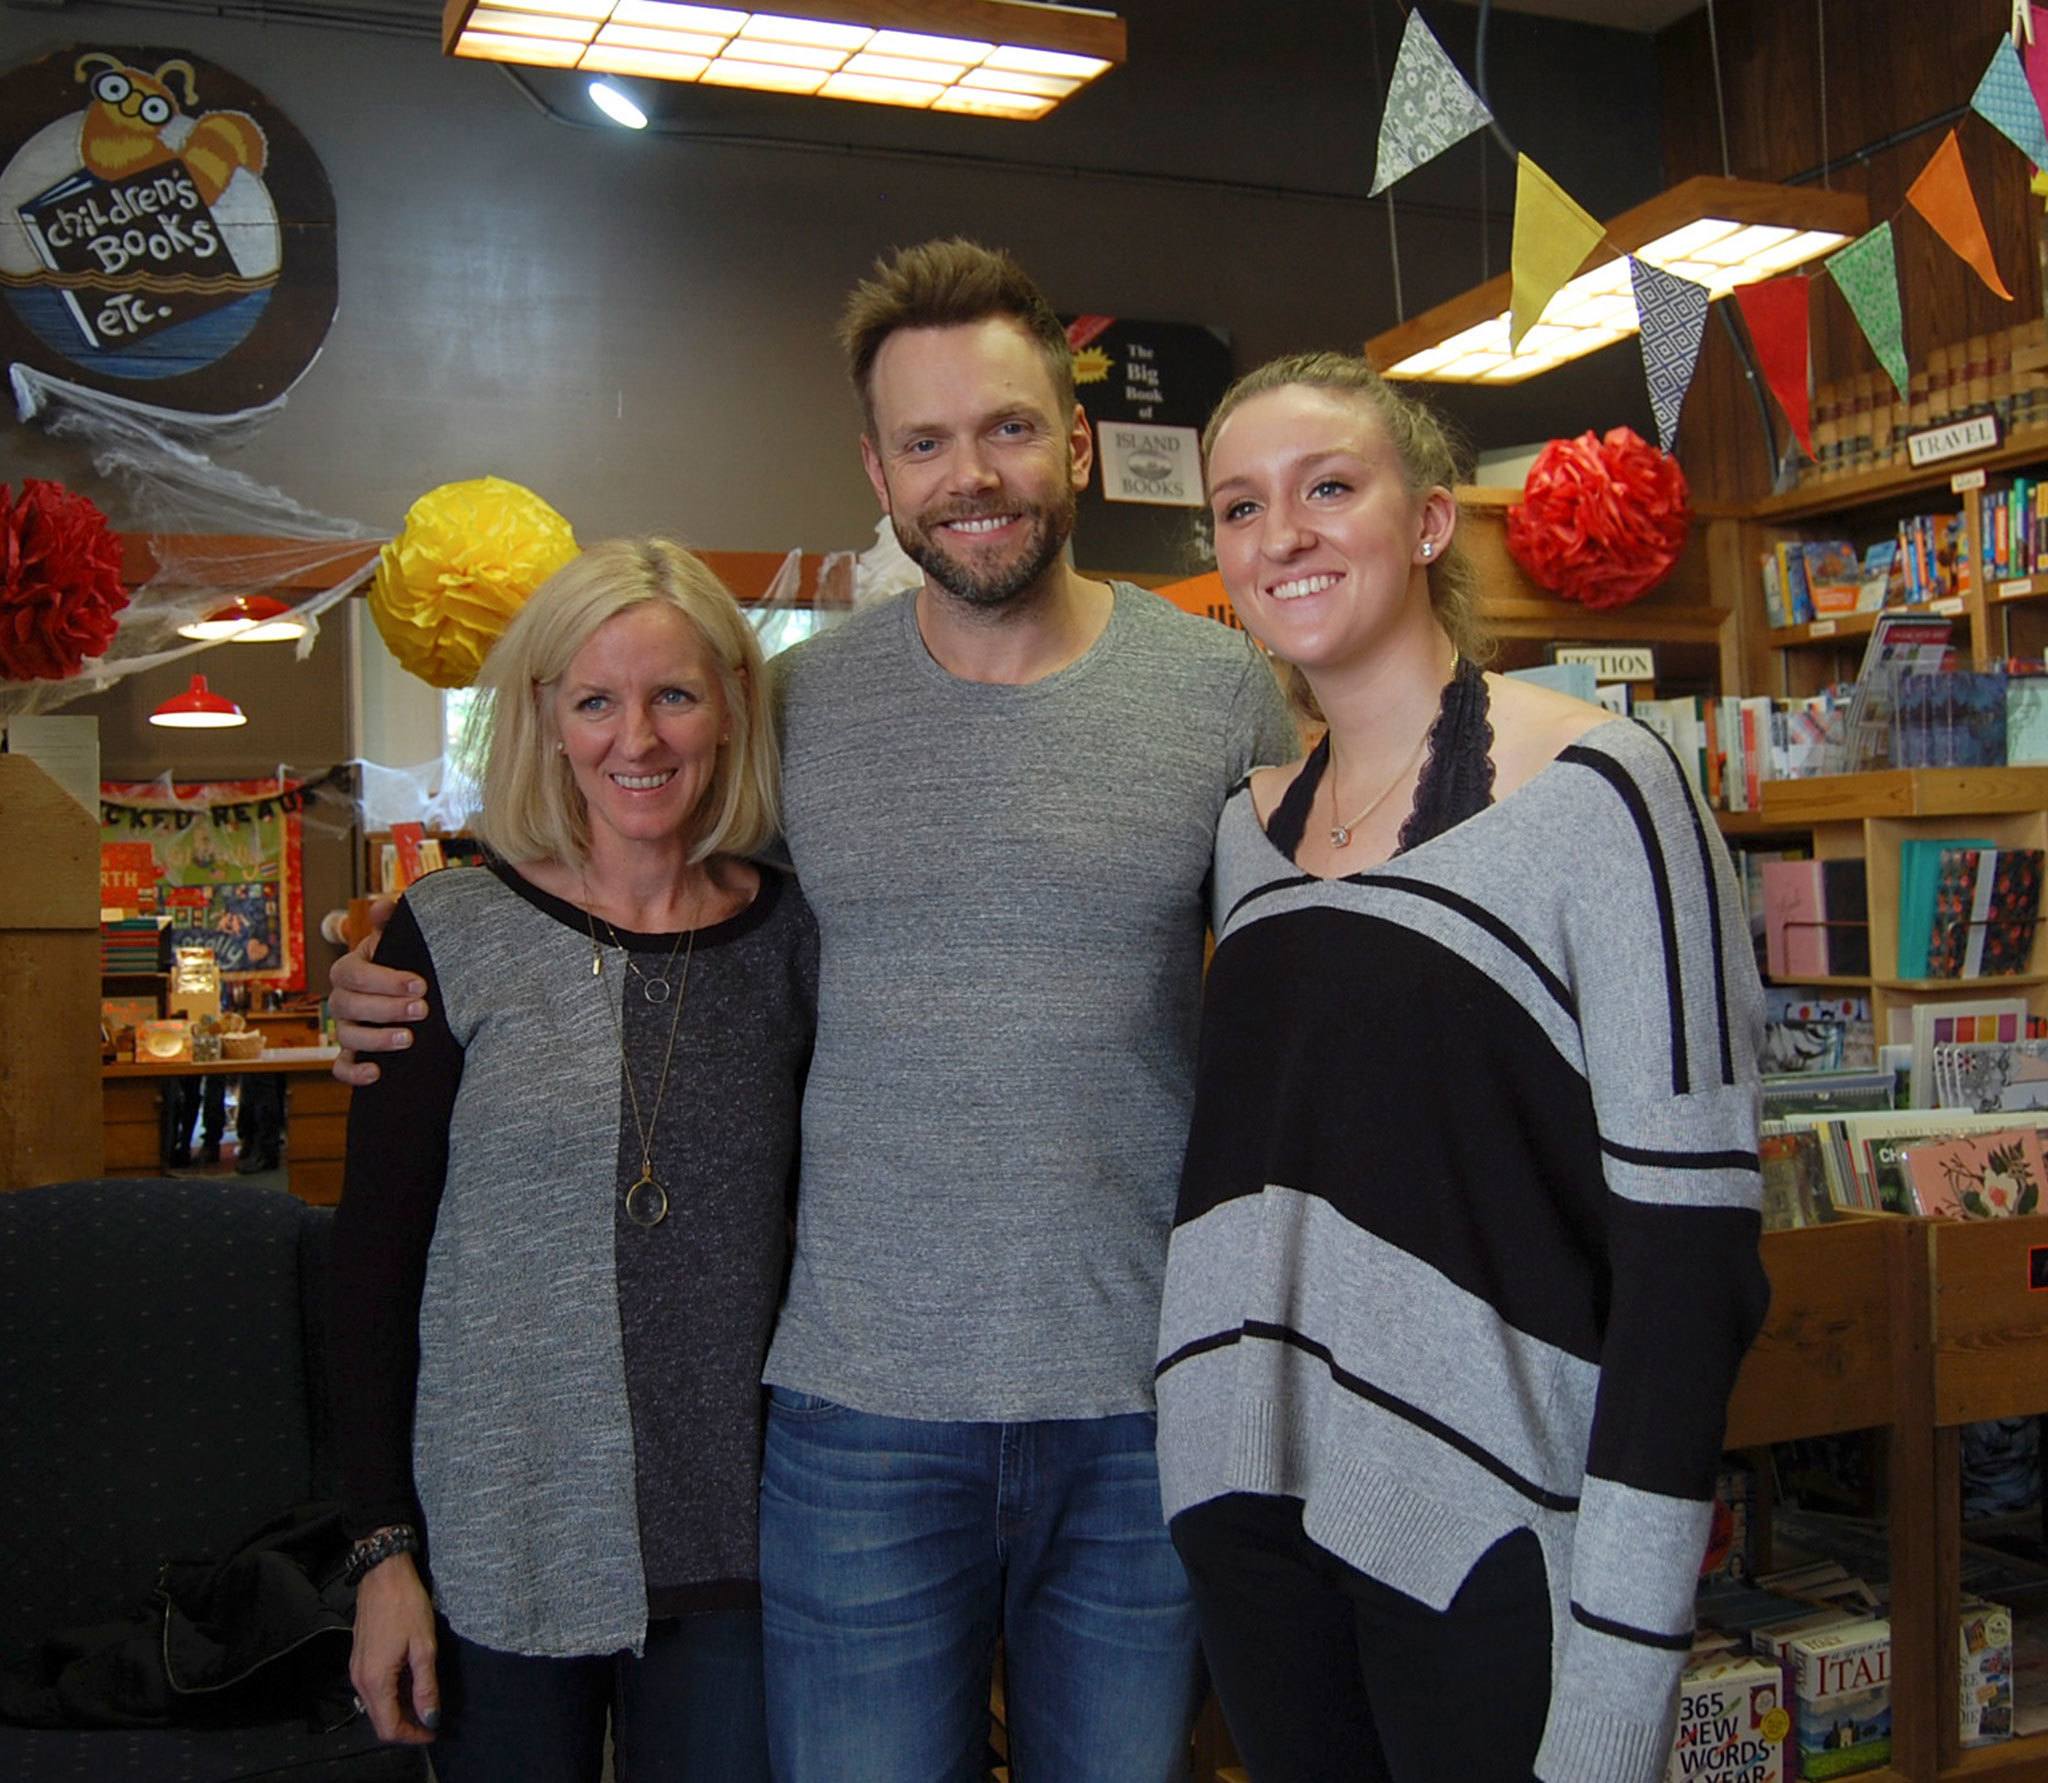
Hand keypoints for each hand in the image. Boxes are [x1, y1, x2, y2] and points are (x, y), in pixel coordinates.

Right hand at [329, 900, 420, 1087]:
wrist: (416, 993)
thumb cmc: (407, 962)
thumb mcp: (401, 940)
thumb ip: (393, 921)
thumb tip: (383, 906)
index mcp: (351, 970)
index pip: (354, 974)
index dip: (384, 980)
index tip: (420, 984)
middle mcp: (343, 1000)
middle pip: (349, 1006)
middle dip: (386, 1008)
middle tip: (422, 1009)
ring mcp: (346, 1029)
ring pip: (347, 1037)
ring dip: (376, 1040)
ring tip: (408, 1039)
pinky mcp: (353, 1055)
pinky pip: (341, 1068)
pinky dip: (354, 1073)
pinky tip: (377, 1074)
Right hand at [349, 1553, 439, 1744]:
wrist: (383, 1575)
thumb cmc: (405, 1605)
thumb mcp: (424, 1646)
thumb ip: (426, 1685)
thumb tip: (430, 1717)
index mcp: (375, 1680)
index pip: (388, 1727)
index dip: (411, 1735)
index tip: (433, 1731)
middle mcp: (360, 1680)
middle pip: (380, 1720)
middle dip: (406, 1726)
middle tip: (432, 1719)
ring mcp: (357, 1670)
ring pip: (376, 1706)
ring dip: (399, 1711)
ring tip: (426, 1702)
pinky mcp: (359, 1660)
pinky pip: (373, 1690)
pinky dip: (392, 1696)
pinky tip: (411, 1684)